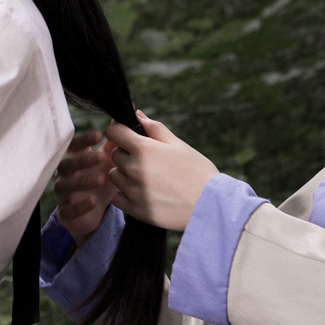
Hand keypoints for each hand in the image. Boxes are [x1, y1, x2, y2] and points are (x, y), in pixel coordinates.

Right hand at [53, 130, 114, 245]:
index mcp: (75, 158)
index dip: (84, 140)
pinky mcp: (66, 213)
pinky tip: (92, 201)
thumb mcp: (110, 161)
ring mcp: (63, 194)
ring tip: (100, 179)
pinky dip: (79, 206)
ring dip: (82, 181)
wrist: (94, 213)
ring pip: (65, 185)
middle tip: (100, 157)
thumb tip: (127, 113)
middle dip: (82, 160)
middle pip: (66, 163)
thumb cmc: (100, 179)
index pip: (74, 145)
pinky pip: (68, 209)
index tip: (99, 135)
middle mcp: (65, 174)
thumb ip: (116, 140)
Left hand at [104, 112, 218, 231]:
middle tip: (148, 161)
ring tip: (147, 178)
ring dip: (125, 175)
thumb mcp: (178, 145)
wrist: (211, 204)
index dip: (120, 132)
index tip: (128, 137)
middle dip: (127, 154)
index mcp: (144, 149)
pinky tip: (143, 193)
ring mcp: (134, 191)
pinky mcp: (136, 210)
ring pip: (115, 176)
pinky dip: (126, 195)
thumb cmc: (197, 171)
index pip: (114, 132)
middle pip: (115, 154)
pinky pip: (117, 198)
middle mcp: (134, 169)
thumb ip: (154, 128)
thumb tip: (137, 114)